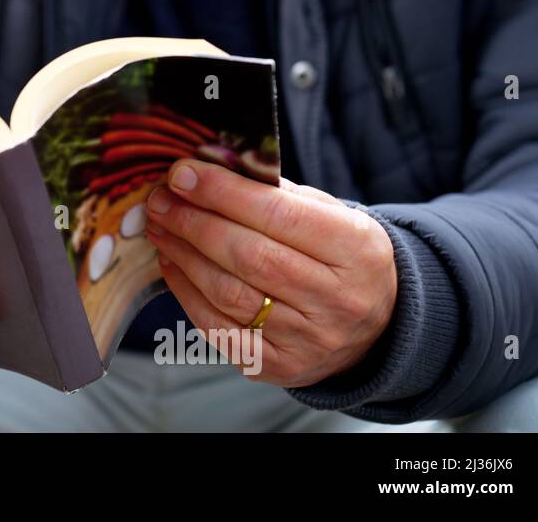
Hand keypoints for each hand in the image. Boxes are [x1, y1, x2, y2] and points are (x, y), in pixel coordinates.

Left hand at [144, 159, 396, 386]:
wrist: (376, 327)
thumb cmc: (340, 258)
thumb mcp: (331, 216)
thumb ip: (275, 192)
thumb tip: (207, 169)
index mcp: (357, 250)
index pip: (279, 214)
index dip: (223, 192)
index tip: (182, 174)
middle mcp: (337, 300)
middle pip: (248, 256)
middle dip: (194, 223)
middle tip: (161, 200)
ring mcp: (308, 340)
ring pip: (227, 292)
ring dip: (183, 254)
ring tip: (160, 227)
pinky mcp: (278, 366)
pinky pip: (218, 328)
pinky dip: (186, 292)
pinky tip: (172, 264)